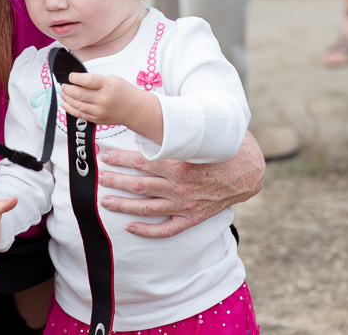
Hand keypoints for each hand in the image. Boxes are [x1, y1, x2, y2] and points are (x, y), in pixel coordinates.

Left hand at [60, 72, 161, 141]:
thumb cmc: (124, 92)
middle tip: (63, 85)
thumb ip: (96, 80)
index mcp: (108, 85)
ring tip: (63, 93)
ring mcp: (100, 111)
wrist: (135, 109)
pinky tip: (65, 104)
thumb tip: (77, 80)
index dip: (75, 78)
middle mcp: (103, 99)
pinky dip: (71, 109)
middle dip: (68, 89)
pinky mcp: (97, 119)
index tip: (70, 76)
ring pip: (78, 105)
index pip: (87, 81)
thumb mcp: (112, 79)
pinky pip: (80, 115)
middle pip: (79, 94)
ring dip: (67, 99)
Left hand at [97, 132, 264, 237]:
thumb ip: (175, 132)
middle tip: (99, 178)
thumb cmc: (221, 150)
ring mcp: (184, 205)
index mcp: (179, 165)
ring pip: (146, 207)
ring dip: (123, 205)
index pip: (141, 162)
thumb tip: (152, 117)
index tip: (104, 156)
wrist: (247, 173)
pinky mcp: (191, 218)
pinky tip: (130, 227)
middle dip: (115, 181)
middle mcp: (178, 186)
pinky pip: (165, 229)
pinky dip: (146, 230)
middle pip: (138, 185)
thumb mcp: (198, 137)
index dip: (120, 159)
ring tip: (106, 201)